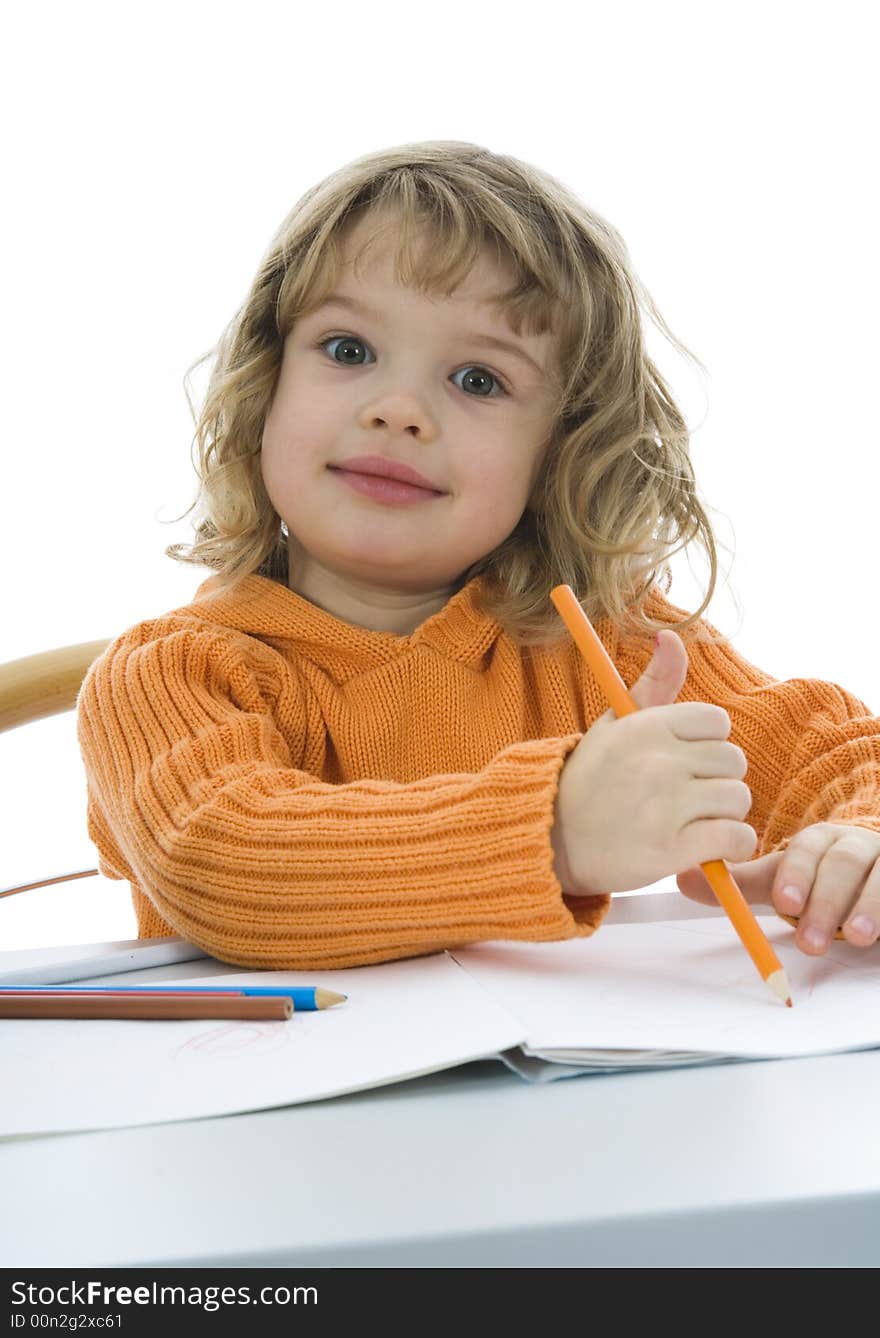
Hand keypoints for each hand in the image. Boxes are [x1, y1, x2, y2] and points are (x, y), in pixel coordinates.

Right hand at [552, 630, 756, 896]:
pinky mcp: (671, 849)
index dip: (705, 744)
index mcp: (645, 727)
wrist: (552, 844)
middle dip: (717, 780)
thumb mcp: (613, 725)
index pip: (716, 722)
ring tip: (692, 822)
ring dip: (724, 815)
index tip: (684, 762)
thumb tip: (671, 635)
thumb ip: (653, 684)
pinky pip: (736, 838)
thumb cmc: (589, 782)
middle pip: (733, 760)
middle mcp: (657, 761)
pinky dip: (731, 847)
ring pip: (737, 798)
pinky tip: (709, 848)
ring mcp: (664, 806)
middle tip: (688, 797)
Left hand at [676, 822, 879, 953]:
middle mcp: (858, 846)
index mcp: (821, 841)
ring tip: (855, 937)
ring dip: (869, 907)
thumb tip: (683, 878)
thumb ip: (743, 883)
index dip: (796, 875)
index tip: (784, 904)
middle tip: (810, 941)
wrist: (876, 871)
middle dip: (826, 902)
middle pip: (845, 864)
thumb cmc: (824, 878)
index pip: (808, 849)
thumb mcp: (786, 880)